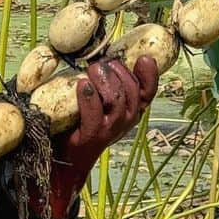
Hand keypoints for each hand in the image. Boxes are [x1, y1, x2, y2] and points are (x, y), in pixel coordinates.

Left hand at [48, 53, 157, 218]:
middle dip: (117, 70)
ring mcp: (110, 129)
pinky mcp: (93, 136)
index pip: (149, 92)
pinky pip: (95, 114)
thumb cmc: (83, 124)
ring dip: (104, 80)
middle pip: (131, 90)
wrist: (67, 159)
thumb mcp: (102, 103)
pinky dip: (89, 97)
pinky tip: (83, 84)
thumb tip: (106, 58)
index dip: (150, 75)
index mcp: (133, 111)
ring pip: (116, 100)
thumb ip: (109, 85)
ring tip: (91, 69)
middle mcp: (126, 121)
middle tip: (100, 62)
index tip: (143, 58)